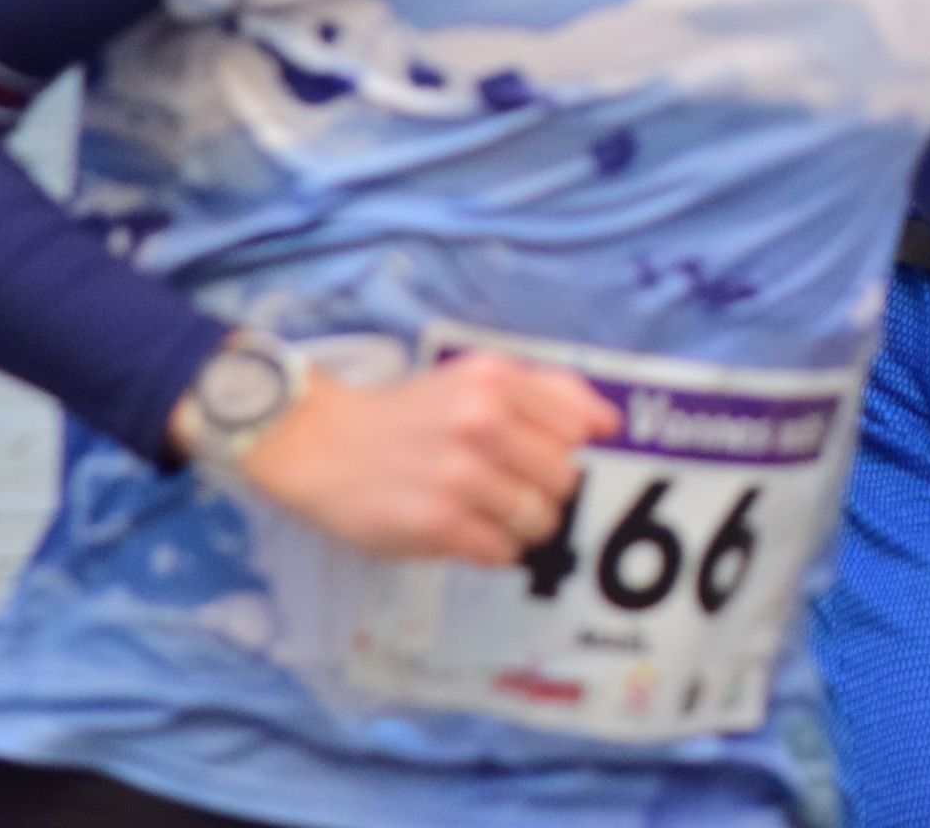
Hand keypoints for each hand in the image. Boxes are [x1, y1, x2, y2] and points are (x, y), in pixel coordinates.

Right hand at [206, 353, 620, 564]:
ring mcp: (459, 476)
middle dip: (550, 493)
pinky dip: (496, 549)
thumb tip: (608, 423)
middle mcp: (481, 422)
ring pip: (541, 520)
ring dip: (524, 527)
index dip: (568, 450)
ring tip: (491, 514)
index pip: (579, 428)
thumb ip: (547, 390)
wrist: (321, 445)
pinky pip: (502, 551)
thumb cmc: (410, 414)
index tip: (543, 457)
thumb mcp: (476, 378)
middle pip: (566, 479)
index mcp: (495, 380)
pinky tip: (470, 533)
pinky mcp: (437, 524)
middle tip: (514, 489)